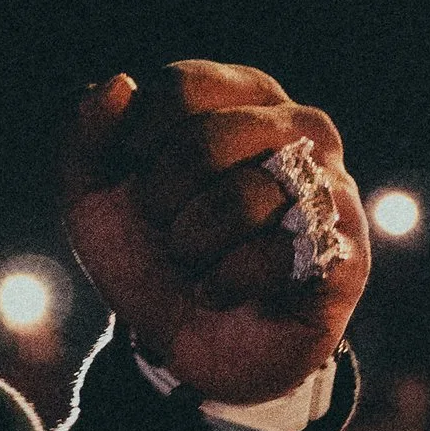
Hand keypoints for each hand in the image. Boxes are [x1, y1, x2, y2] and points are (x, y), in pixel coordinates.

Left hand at [61, 61, 368, 405]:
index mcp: (242, 97)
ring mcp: (331, 187)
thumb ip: (84, 138)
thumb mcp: (93, 200)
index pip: (181, 86)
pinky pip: (275, 255)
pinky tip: (219, 292)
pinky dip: (223, 284)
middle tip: (166, 228)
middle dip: (161, 200)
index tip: (135, 177)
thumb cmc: (149, 253)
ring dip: (192, 246)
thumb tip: (114, 84)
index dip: (137, 143)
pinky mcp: (345, 251)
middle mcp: (298, 129)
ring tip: (196, 262)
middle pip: (207, 140)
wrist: (184, 346)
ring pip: (243, 198)